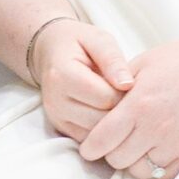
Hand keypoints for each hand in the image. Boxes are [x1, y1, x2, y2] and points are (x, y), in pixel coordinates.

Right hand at [32, 20, 134, 143]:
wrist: (51, 50)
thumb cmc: (79, 43)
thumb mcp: (98, 39)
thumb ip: (113, 60)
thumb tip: (128, 85)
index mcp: (62, 75)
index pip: (105, 98)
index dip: (123, 92)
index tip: (128, 82)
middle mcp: (55, 101)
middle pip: (101, 120)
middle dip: (119, 110)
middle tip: (126, 94)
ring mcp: (56, 118)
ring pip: (97, 135)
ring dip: (112, 122)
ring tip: (116, 101)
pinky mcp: (61, 129)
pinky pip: (90, 140)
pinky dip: (102, 129)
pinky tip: (106, 111)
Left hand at [76, 35, 178, 178]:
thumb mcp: (145, 63)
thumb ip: (119, 85)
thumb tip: (99, 101)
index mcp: (139, 104)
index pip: (103, 139)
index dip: (90, 147)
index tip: (88, 147)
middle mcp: (156, 129)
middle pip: (117, 160)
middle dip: (110, 152)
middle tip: (112, 142)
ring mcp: (176, 144)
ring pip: (139, 171)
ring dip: (132, 161)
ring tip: (134, 145)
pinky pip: (163, 173)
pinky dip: (154, 166)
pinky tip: (154, 149)